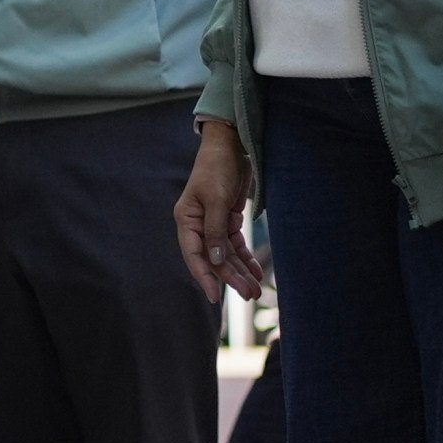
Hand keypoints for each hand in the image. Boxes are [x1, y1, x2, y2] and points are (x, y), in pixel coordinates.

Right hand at [173, 122, 262, 301]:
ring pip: (227, 254)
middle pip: (214, 257)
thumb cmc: (217, 168)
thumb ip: (215, 231)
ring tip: (255, 290)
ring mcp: (213, 223)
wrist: (231, 146)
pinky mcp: (228, 220)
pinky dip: (246, 258)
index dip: (204, 276)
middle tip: (249, 294)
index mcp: (187, 219)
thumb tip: (215, 260)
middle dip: (231, 276)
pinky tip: (256, 271)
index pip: (194, 254)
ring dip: (240, 271)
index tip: (215, 296)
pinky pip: (236, 245)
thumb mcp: (215, 198)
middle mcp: (198, 225)